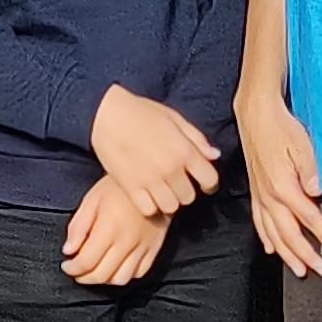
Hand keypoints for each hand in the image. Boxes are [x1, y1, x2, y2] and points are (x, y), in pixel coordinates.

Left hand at [61, 177, 168, 287]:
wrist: (152, 179)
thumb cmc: (118, 187)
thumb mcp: (92, 199)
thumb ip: (78, 227)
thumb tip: (68, 250)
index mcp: (109, 227)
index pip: (87, 261)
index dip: (73, 269)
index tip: (67, 266)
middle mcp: (127, 241)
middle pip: (102, 275)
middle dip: (84, 277)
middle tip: (77, 271)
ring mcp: (143, 246)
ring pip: (121, 279)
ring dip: (105, 279)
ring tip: (96, 270)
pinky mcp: (155, 248)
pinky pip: (139, 273)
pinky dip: (125, 275)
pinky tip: (116, 266)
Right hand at [91, 86, 221, 219]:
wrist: (106, 114)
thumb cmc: (142, 112)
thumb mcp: (175, 118)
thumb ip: (197, 138)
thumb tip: (215, 156)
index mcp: (184, 150)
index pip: (210, 179)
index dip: (209, 183)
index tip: (202, 181)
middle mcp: (171, 168)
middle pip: (189, 196)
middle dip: (185, 190)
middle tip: (175, 182)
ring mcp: (150, 180)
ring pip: (171, 206)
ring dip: (168, 200)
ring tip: (161, 190)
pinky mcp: (131, 187)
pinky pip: (149, 209)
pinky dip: (150, 205)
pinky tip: (146, 194)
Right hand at [237, 88, 321, 275]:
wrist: (256, 115)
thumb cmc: (281, 127)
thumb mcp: (302, 145)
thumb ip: (311, 172)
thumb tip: (318, 192)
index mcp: (284, 186)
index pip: (308, 218)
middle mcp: (270, 196)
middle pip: (289, 234)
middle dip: (306, 255)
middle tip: (321, 270)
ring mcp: (260, 196)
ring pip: (273, 234)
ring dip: (287, 254)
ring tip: (299, 269)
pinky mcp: (255, 192)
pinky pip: (259, 223)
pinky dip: (266, 239)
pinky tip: (272, 249)